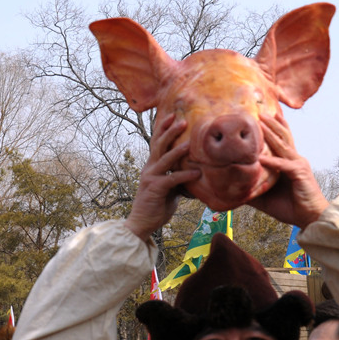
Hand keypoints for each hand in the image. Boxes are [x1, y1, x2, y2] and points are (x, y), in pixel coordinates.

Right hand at [124, 113, 199, 241]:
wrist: (141, 224)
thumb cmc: (156, 207)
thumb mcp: (170, 190)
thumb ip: (178, 180)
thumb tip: (194, 173)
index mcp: (152, 166)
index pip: (157, 143)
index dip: (163, 129)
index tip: (172, 116)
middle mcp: (149, 168)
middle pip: (159, 145)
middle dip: (170, 131)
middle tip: (181, 119)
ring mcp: (151, 178)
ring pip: (164, 159)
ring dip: (177, 149)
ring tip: (189, 142)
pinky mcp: (155, 189)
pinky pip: (172, 179)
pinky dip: (185, 175)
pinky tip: (196, 173)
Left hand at [248, 113, 328, 228]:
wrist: (310, 218)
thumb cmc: (290, 207)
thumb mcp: (266, 197)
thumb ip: (252, 189)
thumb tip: (232, 190)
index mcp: (289, 163)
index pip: (282, 141)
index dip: (275, 128)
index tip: (264, 117)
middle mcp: (295, 160)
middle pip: (283, 137)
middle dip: (271, 123)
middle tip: (259, 111)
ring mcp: (298, 165)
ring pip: (282, 145)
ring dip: (271, 132)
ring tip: (261, 121)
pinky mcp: (299, 174)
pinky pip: (282, 165)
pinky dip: (271, 161)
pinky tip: (259, 157)